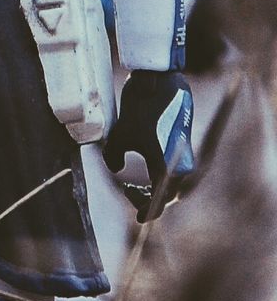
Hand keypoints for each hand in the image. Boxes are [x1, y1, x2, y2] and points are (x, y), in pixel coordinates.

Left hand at [103, 70, 193, 219]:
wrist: (159, 83)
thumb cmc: (139, 110)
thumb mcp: (120, 136)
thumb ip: (115, 157)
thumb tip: (116, 168)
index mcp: (168, 169)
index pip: (158, 202)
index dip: (146, 211)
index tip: (137, 217)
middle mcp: (182, 166)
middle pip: (167, 195)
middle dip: (148, 200)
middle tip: (129, 194)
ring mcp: (185, 155)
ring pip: (171, 183)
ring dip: (154, 188)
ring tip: (132, 185)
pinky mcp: (183, 145)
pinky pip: (174, 170)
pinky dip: (160, 176)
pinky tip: (142, 173)